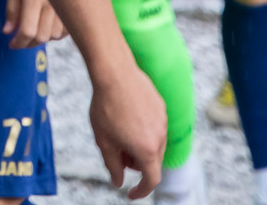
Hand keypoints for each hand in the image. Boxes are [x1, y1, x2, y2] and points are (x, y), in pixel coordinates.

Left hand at [2, 0, 64, 48]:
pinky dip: (54, 34)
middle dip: (28, 43)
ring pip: (54, 36)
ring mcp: (65, 6)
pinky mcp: (74, 8)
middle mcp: (52, 2)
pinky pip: (65, 31)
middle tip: (20, 40)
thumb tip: (8, 31)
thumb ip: (11, 8)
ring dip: (41, 38)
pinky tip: (46, 26)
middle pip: (42, 37)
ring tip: (33, 30)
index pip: (28, 30)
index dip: (19, 43)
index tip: (12, 44)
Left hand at [89, 65, 166, 199]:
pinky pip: (154, 126)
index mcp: (147, 150)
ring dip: (140, 147)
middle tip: (117, 154)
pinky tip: (126, 118)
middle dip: (136, 164)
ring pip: (154, 143)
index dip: (141, 191)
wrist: (114, 73)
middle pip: (152, 161)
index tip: (130, 193)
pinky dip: (143, 131)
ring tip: (119, 134)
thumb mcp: (104, 141)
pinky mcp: (161, 106)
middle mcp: (160, 136)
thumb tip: (118, 182)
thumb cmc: (106, 108)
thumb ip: (113, 165)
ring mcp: (162, 120)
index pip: (151, 180)